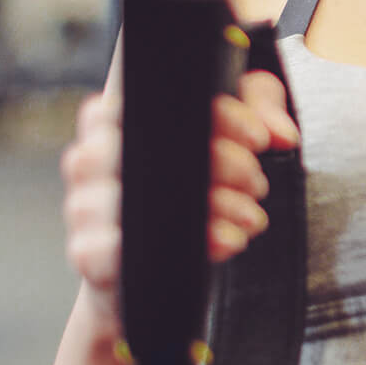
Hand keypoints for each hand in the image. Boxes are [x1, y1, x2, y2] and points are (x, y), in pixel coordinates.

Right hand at [59, 71, 299, 332]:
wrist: (157, 269)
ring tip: (247, 213)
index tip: (258, 136)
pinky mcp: (88, 252)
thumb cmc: (188, 186)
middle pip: (149, 144)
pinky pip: (125, 246)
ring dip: (210, 206)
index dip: (217, 114)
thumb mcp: (231, 130)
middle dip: (221, 163)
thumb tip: (282, 133)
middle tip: (255, 180)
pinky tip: (224, 240)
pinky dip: (187, 243)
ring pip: (140, 196)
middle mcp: (91, 155)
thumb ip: (258, 108)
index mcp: (117, 115)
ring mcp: (83, 204)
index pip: (154, 94)